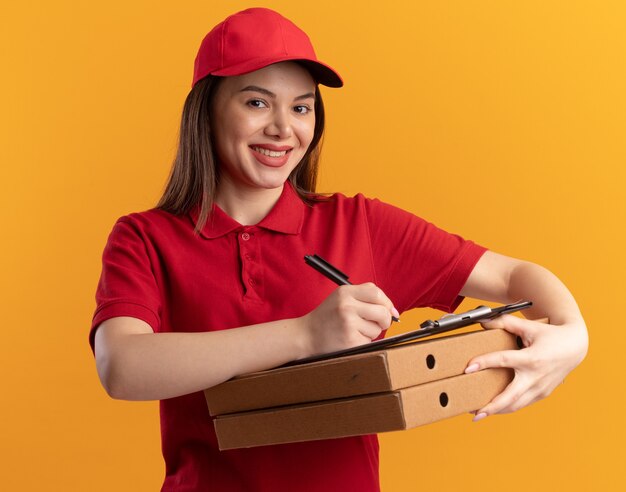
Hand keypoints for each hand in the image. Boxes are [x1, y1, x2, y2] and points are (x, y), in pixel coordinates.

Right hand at [301, 283, 399, 356]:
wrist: (305, 335)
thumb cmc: (327, 317)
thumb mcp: (340, 298)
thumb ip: (364, 298)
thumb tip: (394, 311)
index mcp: (345, 292)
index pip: (376, 293)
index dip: (386, 303)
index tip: (389, 310)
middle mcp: (346, 306)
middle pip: (382, 312)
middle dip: (385, 320)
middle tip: (379, 324)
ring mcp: (348, 324)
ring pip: (377, 329)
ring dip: (371, 332)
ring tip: (354, 331)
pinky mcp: (350, 341)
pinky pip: (369, 341)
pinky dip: (363, 342)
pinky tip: (350, 339)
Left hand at [465, 314, 587, 420]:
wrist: (575, 347)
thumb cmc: (550, 336)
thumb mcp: (528, 326)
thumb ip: (504, 322)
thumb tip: (482, 320)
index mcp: (532, 358)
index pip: (503, 361)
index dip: (484, 363)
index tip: (468, 368)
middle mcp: (536, 377)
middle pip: (511, 397)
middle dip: (491, 407)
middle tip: (473, 412)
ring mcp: (540, 389)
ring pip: (516, 405)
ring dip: (496, 411)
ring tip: (477, 413)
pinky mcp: (542, 394)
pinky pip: (522, 404)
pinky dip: (507, 407)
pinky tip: (493, 408)